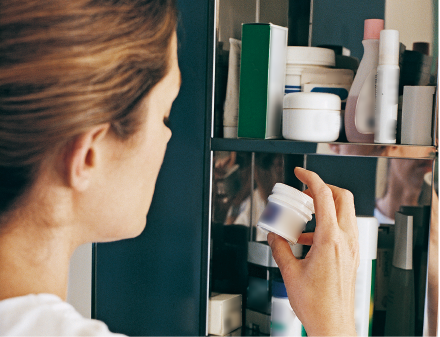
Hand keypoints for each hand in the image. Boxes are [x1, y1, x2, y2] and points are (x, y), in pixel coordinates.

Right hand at [268, 167, 358, 335]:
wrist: (333, 323)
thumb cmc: (317, 304)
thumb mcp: (289, 272)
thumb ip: (280, 247)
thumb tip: (274, 235)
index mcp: (330, 239)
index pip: (324, 196)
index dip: (311, 178)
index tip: (300, 173)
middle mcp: (345, 240)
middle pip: (343, 197)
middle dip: (323, 188)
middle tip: (306, 192)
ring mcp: (352, 248)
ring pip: (345, 212)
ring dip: (326, 207)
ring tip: (305, 216)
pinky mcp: (351, 256)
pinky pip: (343, 229)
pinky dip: (328, 224)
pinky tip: (310, 238)